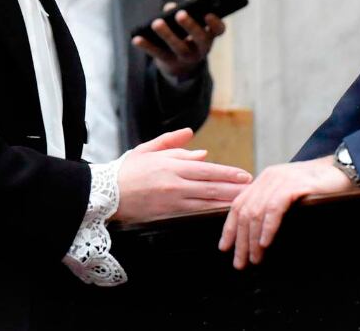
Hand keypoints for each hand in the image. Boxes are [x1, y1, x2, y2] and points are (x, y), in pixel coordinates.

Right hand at [114, 128, 251, 223]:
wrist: (105, 193)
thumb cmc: (126, 170)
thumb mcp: (148, 150)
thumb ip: (173, 144)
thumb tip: (200, 148)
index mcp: (171, 164)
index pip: (207, 169)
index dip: (228, 173)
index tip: (245, 175)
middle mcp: (175, 182)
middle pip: (211, 186)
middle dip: (234, 188)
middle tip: (253, 190)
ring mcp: (172, 200)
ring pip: (207, 201)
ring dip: (228, 201)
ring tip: (245, 201)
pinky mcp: (168, 214)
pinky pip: (195, 212)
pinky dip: (211, 212)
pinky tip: (223, 213)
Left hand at [131, 2, 225, 78]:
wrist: (180, 65)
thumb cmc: (185, 35)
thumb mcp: (187, 25)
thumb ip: (180, 13)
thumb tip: (169, 8)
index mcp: (209, 35)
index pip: (219, 30)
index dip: (216, 23)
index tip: (208, 13)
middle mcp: (201, 49)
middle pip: (199, 39)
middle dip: (190, 26)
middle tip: (180, 14)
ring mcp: (186, 58)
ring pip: (178, 48)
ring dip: (167, 35)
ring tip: (156, 23)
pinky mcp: (169, 63)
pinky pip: (158, 54)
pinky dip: (146, 46)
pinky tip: (136, 38)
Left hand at [218, 156, 354, 268]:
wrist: (341, 170)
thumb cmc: (317, 186)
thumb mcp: (287, 193)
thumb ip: (271, 204)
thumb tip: (256, 232)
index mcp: (263, 180)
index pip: (237, 205)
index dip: (229, 228)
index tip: (224, 248)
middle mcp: (268, 178)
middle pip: (245, 212)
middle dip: (240, 240)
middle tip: (240, 262)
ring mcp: (280, 181)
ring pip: (257, 213)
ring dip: (253, 239)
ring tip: (254, 258)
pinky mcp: (294, 186)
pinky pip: (275, 209)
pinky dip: (268, 227)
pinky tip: (265, 242)